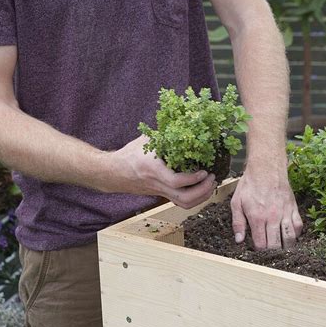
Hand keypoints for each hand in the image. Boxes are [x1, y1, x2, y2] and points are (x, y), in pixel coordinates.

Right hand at [100, 135, 216, 208]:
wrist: (113, 172)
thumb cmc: (129, 154)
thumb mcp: (147, 140)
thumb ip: (164, 134)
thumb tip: (183, 122)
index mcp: (154, 170)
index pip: (176, 182)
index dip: (193, 179)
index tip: (204, 171)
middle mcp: (158, 184)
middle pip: (184, 199)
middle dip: (202, 191)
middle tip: (212, 178)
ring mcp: (160, 192)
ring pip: (183, 204)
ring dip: (201, 197)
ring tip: (209, 184)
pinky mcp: (161, 195)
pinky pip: (180, 202)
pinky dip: (194, 198)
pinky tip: (200, 188)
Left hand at [230, 158, 302, 249]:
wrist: (266, 168)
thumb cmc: (250, 184)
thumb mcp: (236, 202)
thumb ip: (238, 223)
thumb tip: (239, 240)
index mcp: (257, 218)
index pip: (261, 245)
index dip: (259, 251)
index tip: (258, 250)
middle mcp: (273, 218)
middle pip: (276, 245)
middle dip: (272, 252)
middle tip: (269, 253)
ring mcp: (285, 213)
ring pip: (290, 239)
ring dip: (286, 247)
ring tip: (281, 248)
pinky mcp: (293, 208)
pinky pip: (299, 226)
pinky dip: (296, 234)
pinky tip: (290, 235)